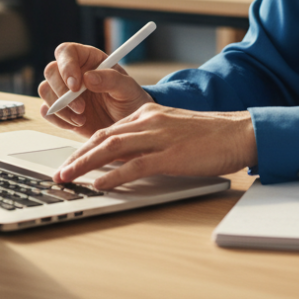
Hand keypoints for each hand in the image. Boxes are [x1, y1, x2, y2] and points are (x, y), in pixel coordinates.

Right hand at [38, 42, 151, 136]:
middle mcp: (73, 72)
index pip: (67, 52)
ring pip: (45, 91)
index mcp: (89, 59)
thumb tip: (88, 77)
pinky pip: (47, 111)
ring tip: (82, 118)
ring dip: (60, 107)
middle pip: (51, 71)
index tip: (76, 86)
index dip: (66, 66)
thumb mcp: (128, 89)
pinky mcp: (61, 109)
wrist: (127, 128)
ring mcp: (65, 91)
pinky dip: (59, 119)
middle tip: (81, 108)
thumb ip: (111, 80)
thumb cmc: (130, 102)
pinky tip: (77, 124)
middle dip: (62, 92)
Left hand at [54, 104, 257, 190]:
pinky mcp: (170, 155)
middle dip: (77, 157)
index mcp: (148, 113)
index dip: (84, 147)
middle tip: (60, 173)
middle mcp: (149, 121)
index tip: (69, 162)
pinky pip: (135, 165)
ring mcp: (159, 137)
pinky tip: (100, 184)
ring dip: (86, 164)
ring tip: (69, 178)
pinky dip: (114, 175)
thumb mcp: (171, 131)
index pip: (108, 130)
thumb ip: (146, 141)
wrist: (238, 133)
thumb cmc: (208, 136)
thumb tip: (121, 160)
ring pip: (112, 148)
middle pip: (103, 137)